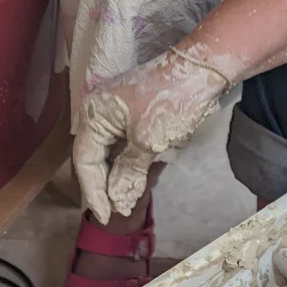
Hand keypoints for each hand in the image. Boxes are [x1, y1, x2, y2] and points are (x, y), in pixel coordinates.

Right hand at [73, 47, 228, 223]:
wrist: (202, 71)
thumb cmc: (171, 102)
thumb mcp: (148, 142)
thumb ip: (129, 171)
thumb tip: (117, 198)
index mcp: (94, 114)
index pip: (85, 160)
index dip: (94, 191)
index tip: (106, 215)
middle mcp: (100, 112)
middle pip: (95, 157)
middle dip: (104, 186)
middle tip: (115, 213)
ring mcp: (117, 113)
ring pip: (110, 153)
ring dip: (117, 177)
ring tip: (125, 202)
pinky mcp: (135, 115)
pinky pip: (124, 144)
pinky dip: (129, 164)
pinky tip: (135, 181)